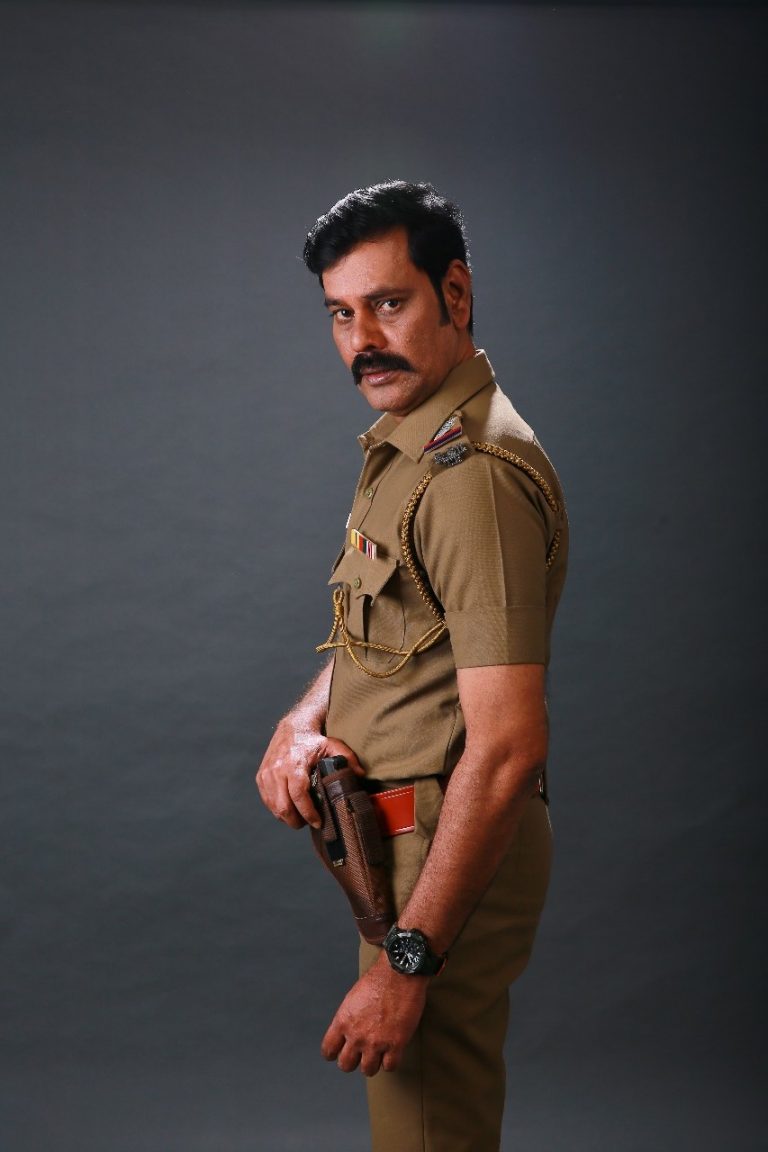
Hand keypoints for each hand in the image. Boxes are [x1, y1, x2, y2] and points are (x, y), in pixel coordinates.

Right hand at [255, 717, 361, 829]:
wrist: (293, 728)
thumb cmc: (313, 740)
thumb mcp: (333, 745)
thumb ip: (348, 759)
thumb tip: (361, 774)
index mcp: (294, 765)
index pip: (299, 796)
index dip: (308, 813)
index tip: (317, 822)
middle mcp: (277, 770)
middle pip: (283, 807)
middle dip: (296, 821)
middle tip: (308, 824)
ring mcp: (267, 774)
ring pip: (273, 806)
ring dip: (286, 817)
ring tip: (299, 818)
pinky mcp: (261, 776)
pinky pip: (267, 800)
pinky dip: (276, 808)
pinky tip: (288, 809)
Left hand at [321, 956, 427, 1075]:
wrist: (399, 973)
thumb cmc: (378, 980)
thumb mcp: (353, 998)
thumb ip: (348, 1019)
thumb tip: (348, 1031)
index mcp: (343, 1021)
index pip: (328, 1050)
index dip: (334, 1053)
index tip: (340, 1051)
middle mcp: (356, 1035)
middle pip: (346, 1065)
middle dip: (353, 1061)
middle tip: (361, 1054)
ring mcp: (376, 1042)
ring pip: (368, 1070)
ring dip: (373, 1062)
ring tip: (379, 1053)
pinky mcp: (395, 1044)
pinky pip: (390, 1066)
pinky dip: (391, 1061)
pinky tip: (393, 1051)